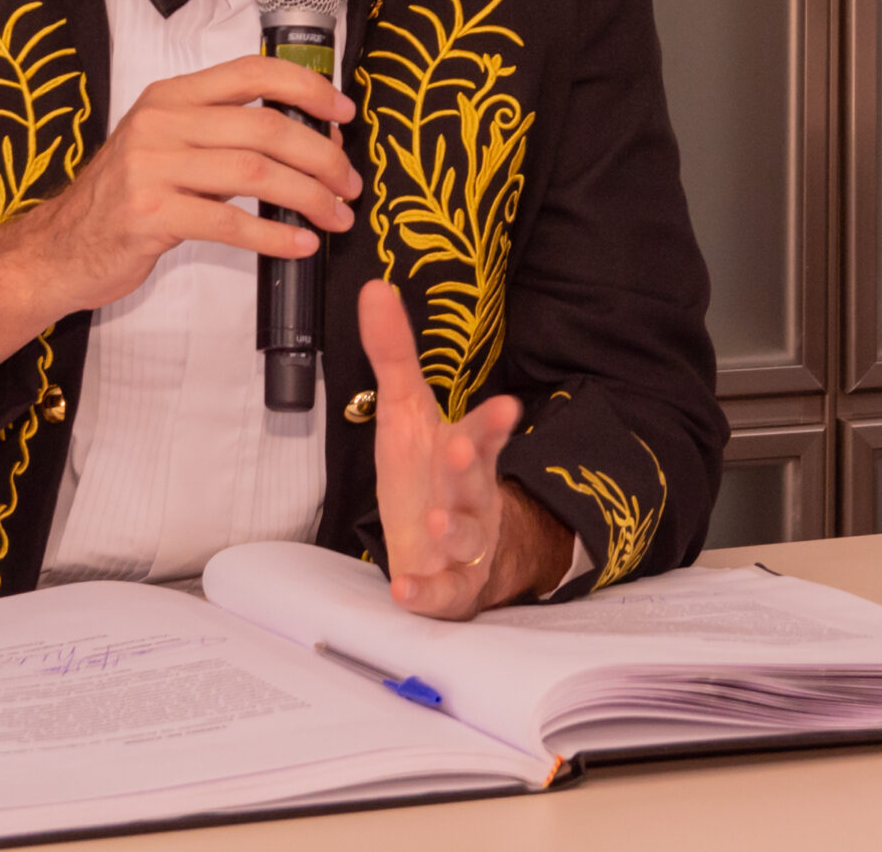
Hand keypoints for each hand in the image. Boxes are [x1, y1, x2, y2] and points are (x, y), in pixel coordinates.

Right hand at [0, 55, 361, 387]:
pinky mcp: (150, 213)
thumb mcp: (167, 147)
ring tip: (336, 217)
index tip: (344, 113)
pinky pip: (229, 222)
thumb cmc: (126, 199)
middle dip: (321, 156)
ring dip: (309, 197)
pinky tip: (299, 245)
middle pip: (265, 127)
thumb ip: (222, 135)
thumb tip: (306, 138)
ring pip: (255, 172)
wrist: (60, 247)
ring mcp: (152, 166)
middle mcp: (161, 122)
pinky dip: (275, 235)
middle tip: (349, 184)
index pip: (252, 72)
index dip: (308, 88)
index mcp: (171, 96)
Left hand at [358, 279, 572, 618]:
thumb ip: (394, 354)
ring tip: (433, 519)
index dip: (493, 422)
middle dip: (471, 466)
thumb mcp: (406, 411)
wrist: (458, 549)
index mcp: (465, 454)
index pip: (485, 433)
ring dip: (453, 528)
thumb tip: (374, 287)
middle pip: (476, 481)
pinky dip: (427, 594)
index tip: (506, 405)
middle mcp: (470, 498)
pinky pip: (443, 593)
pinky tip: (407, 590)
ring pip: (466, 536)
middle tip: (463, 449)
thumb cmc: (430, 472)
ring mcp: (463, 545)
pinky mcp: (449, 586)